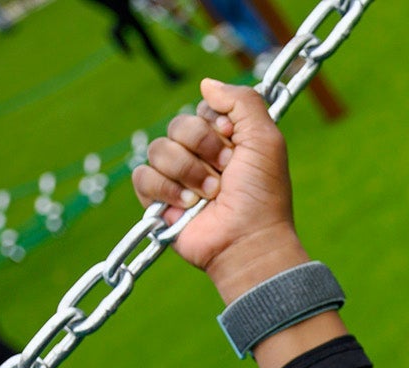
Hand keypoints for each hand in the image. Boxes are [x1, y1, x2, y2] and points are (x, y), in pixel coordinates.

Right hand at [132, 78, 302, 299]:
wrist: (248, 241)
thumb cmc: (263, 195)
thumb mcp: (266, 138)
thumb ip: (243, 101)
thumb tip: (207, 84)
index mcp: (225, 140)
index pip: (203, 110)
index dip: (217, 125)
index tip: (235, 144)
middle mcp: (200, 156)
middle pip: (178, 125)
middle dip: (203, 148)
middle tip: (225, 173)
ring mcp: (178, 177)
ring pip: (158, 148)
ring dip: (189, 172)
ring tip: (211, 195)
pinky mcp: (158, 200)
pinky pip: (142, 175)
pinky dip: (167, 189)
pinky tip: (189, 206)